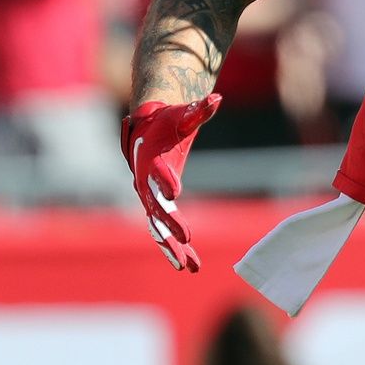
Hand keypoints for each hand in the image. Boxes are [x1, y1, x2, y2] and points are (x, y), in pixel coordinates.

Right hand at [121, 95, 220, 271]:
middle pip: (157, 206)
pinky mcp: (156, 206)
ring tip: (189, 266)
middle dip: (171, 222)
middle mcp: (146, 183)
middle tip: (187, 237)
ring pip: (159, 227)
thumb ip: (200, 110)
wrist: (146, 130)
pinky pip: (163, 231)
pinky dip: (175, 248)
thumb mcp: (184, 116)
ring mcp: (149, 198)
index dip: (166, 180)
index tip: (176, 190)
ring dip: (173, 247)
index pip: (159, 172)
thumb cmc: (168, 121)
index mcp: (152, 160)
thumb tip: (217, 97)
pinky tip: (190, 266)